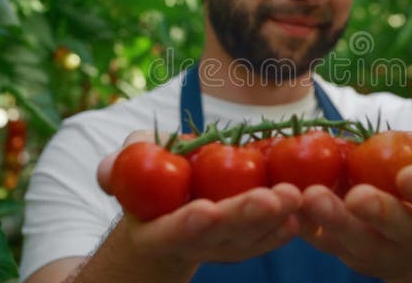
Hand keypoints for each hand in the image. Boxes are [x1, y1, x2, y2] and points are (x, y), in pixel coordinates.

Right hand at [96, 131, 302, 265]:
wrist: (169, 214)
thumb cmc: (149, 181)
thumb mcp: (131, 165)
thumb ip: (120, 163)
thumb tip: (107, 171)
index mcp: (158, 230)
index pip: (172, 230)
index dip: (188, 223)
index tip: (206, 211)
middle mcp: (194, 244)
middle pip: (221, 236)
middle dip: (246, 217)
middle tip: (272, 198)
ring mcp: (222, 247)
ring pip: (250, 238)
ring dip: (276, 219)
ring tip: (298, 194)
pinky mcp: (246, 242)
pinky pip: (267, 238)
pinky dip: (285, 227)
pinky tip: (304, 210)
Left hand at [299, 93, 411, 280]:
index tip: (408, 176)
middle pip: (397, 229)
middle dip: (377, 212)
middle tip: (356, 196)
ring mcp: (378, 249)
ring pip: (354, 240)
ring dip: (332, 220)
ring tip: (310, 197)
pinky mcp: (345, 252)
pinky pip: (323, 241)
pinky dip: (305, 224)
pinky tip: (287, 204)